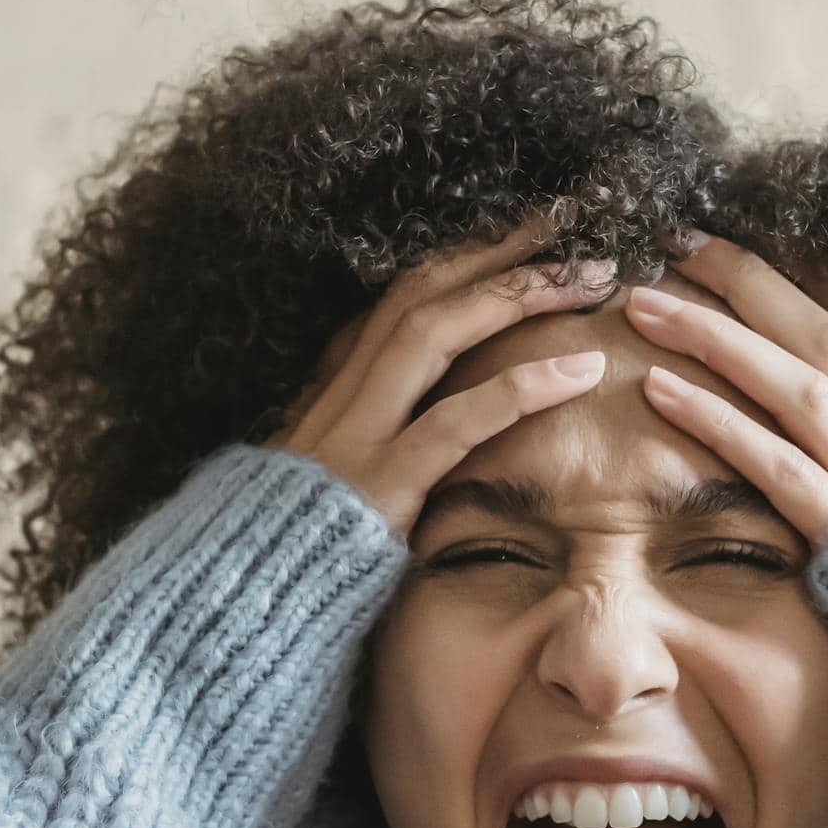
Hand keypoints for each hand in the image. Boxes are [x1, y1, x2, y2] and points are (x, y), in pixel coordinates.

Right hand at [264, 211, 622, 539]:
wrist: (236, 607)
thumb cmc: (296, 562)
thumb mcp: (326, 489)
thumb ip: (365, 449)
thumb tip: (407, 426)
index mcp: (331, 393)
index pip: (399, 302)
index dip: (461, 260)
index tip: (521, 234)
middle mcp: (340, 398)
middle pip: (420, 293)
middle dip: (495, 249)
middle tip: (568, 220)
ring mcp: (356, 436)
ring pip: (436, 332)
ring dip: (518, 294)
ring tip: (591, 276)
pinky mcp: (380, 484)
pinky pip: (458, 421)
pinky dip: (523, 387)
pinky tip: (581, 369)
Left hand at [620, 229, 827, 548]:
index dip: (797, 280)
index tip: (734, 244)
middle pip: (824, 334)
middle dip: (747, 279)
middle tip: (673, 240)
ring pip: (800, 386)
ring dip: (717, 336)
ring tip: (643, 306)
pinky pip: (780, 467)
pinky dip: (719, 422)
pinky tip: (659, 392)